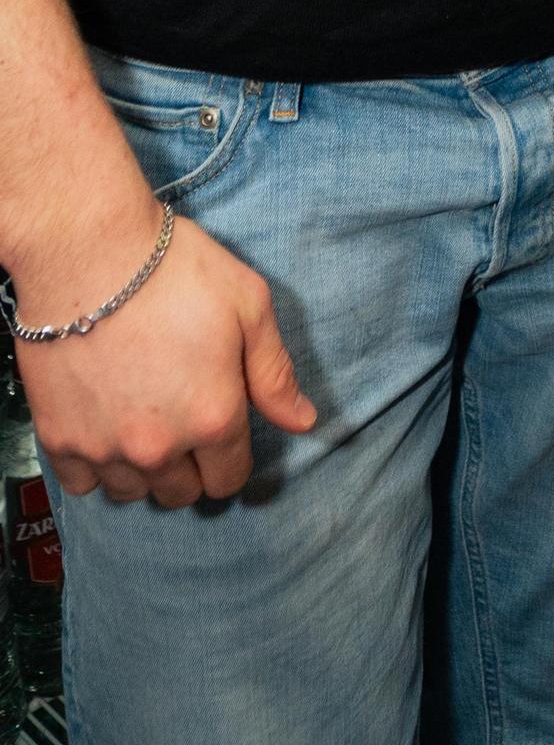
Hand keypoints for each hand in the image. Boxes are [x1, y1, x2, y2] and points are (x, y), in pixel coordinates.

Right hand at [14, 210, 316, 507]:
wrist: (88, 250)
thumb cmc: (175, 269)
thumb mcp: (248, 305)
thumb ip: (275, 372)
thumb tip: (303, 423)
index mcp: (213, 417)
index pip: (229, 478)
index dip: (230, 457)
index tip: (220, 428)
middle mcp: (159, 447)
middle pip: (182, 494)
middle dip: (190, 466)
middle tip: (180, 418)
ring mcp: (104, 448)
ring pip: (132, 493)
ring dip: (142, 469)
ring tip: (141, 420)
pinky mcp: (58, 439)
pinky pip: (81, 484)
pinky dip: (94, 465)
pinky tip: (102, 424)